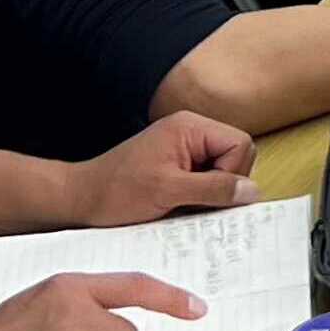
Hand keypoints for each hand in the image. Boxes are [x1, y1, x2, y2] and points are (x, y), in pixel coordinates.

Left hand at [64, 114, 257, 224]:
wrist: (78, 199)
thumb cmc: (115, 192)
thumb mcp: (167, 191)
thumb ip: (213, 188)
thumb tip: (251, 191)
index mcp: (191, 127)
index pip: (240, 144)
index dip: (232, 173)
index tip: (204, 194)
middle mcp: (191, 131)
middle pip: (236, 155)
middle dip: (222, 182)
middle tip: (192, 199)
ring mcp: (184, 147)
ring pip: (223, 169)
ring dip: (208, 191)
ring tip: (179, 202)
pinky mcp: (177, 164)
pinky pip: (205, 177)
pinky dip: (197, 195)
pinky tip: (175, 204)